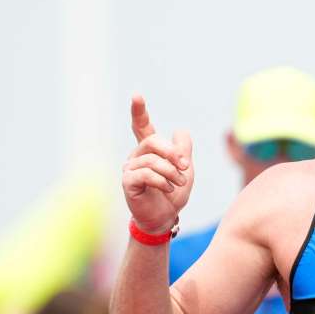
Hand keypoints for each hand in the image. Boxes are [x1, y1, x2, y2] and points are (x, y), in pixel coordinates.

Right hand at [123, 95, 192, 233]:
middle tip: (185, 167)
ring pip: (152, 160)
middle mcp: (136, 156)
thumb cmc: (173, 193)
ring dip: (171, 171)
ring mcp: (130, 168)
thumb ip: (184, 150)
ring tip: (179, 182)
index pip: (141, 126)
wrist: (165, 218)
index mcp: (149, 150)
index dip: (139, 111)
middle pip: (152, 141)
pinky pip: (145, 174)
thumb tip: (179, 131)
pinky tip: (168, 188)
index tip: (136, 96)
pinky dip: (161, 181)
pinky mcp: (128, 182)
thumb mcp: (186, 169)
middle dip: (172, 153)